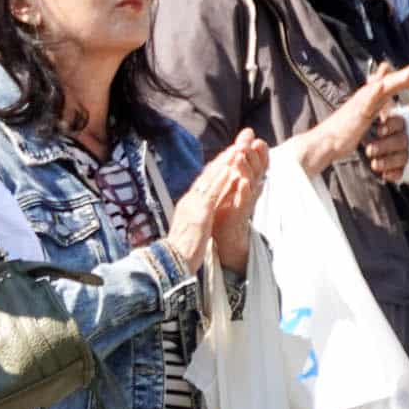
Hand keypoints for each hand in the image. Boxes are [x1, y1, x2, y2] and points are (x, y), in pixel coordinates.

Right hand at [166, 132, 262, 272]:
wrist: (170, 265)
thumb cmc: (180, 251)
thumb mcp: (189, 228)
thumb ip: (195, 216)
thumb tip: (201, 211)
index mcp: (188, 204)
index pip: (204, 181)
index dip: (218, 167)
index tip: (230, 155)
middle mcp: (189, 201)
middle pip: (208, 175)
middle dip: (223, 159)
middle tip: (238, 143)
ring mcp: (193, 207)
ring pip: (210, 180)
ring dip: (224, 164)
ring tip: (238, 149)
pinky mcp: (199, 215)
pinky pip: (212, 194)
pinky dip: (221, 181)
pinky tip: (231, 170)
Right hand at [292, 60, 408, 173]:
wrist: (325, 143)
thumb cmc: (342, 133)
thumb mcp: (363, 117)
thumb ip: (374, 106)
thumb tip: (380, 98)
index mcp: (371, 99)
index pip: (392, 85)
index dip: (407, 77)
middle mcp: (366, 97)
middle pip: (391, 81)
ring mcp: (361, 103)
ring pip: (384, 87)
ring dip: (400, 77)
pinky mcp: (355, 112)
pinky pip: (366, 101)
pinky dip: (374, 92)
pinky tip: (382, 84)